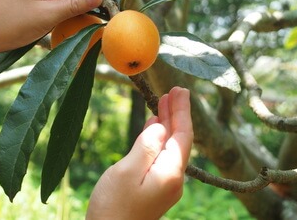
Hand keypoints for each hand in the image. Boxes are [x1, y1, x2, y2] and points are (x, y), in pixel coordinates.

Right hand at [86, 87, 192, 219]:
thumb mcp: (127, 172)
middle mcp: (172, 178)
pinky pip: (161, 155)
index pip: (182, 135)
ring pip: (170, 146)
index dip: (182, 111)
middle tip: (176, 90)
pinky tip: (155, 128)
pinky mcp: (154, 187)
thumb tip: (160, 126)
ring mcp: (164, 183)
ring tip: (165, 102)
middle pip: (179, 139)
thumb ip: (147, 147)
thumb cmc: (113, 206)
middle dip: (178, 114)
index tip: (181, 90)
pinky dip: (159, 138)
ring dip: (169, 124)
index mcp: (170, 173)